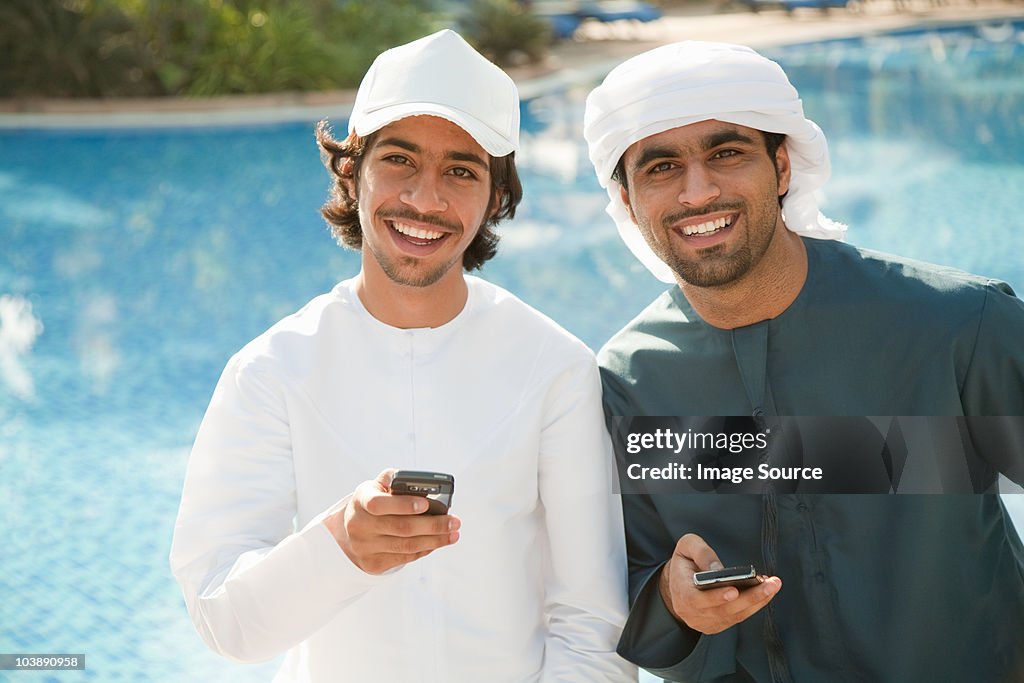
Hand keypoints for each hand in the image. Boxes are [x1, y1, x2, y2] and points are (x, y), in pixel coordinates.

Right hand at [323, 468, 459, 573]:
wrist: (352, 528)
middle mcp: (359, 525)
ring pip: (407, 546)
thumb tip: (426, 488)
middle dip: (433, 525)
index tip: (426, 504)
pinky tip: (437, 542)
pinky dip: (425, 549)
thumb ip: (397, 480)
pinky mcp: (373, 564)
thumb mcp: (378, 485)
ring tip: (453, 534)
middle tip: (455, 521)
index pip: (379, 504)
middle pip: (401, 528)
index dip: (403, 505)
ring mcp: (364, 547)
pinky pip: (405, 557)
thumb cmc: (373, 500)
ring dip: (435, 540)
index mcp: (361, 500)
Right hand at [659, 533, 780, 634]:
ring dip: (756, 601)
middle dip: (749, 597)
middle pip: (722, 610)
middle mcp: (690, 612)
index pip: (695, 599)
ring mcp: (704, 621)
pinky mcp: (716, 625)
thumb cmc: (685, 561)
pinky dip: (753, 606)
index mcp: (680, 592)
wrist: (678, 581)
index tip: (734, 590)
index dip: (715, 597)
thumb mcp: (687, 547)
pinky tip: (765, 592)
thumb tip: (719, 569)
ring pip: (733, 615)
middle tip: (770, 584)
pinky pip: (737, 618)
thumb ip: (701, 553)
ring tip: (773, 585)